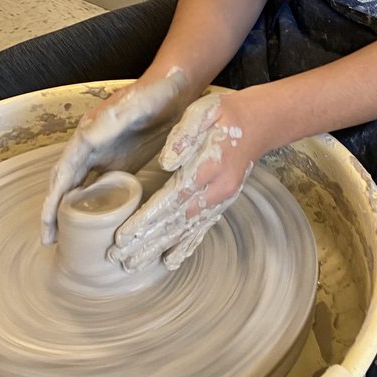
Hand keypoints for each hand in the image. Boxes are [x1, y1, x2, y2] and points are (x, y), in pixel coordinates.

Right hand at [41, 68, 193, 244]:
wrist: (173, 88)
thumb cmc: (152, 94)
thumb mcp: (131, 105)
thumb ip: (110, 120)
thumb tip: (85, 136)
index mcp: (87, 135)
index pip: (63, 172)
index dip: (52, 198)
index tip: (46, 222)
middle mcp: (90, 147)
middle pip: (65, 183)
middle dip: (53, 210)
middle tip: (48, 239)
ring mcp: (104, 156)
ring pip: (79, 187)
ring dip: (68, 211)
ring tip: (61, 237)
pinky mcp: (121, 163)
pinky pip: (101, 188)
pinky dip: (93, 206)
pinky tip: (93, 225)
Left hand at [109, 92, 258, 271]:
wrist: (258, 124)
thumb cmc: (224, 114)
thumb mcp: (203, 111)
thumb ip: (184, 134)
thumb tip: (166, 162)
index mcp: (207, 167)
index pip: (172, 198)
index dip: (147, 219)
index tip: (124, 235)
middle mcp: (216, 190)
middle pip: (176, 221)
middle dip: (146, 241)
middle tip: (119, 258)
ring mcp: (221, 200)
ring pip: (187, 230)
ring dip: (159, 248)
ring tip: (134, 265)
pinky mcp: (222, 204)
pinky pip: (202, 229)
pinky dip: (186, 246)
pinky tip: (170, 261)